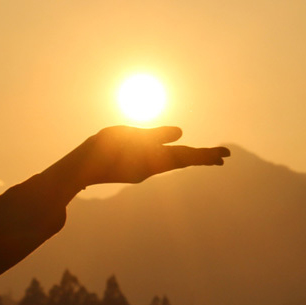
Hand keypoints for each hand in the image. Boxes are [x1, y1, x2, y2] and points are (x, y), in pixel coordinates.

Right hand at [72, 126, 228, 187]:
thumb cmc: (103, 149)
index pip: (186, 156)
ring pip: (172, 163)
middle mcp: (151, 169)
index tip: (225, 155)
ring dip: (190, 158)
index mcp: (153, 160)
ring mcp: (143, 171)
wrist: (81, 169)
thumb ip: (155, 135)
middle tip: (223, 156)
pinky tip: (174, 155)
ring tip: (206, 157)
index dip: (205, 154)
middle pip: (182, 161)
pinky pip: (160, 163)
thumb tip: (182, 133)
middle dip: (202, 157)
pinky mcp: (134, 171)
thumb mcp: (129, 135)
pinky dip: (173, 158)